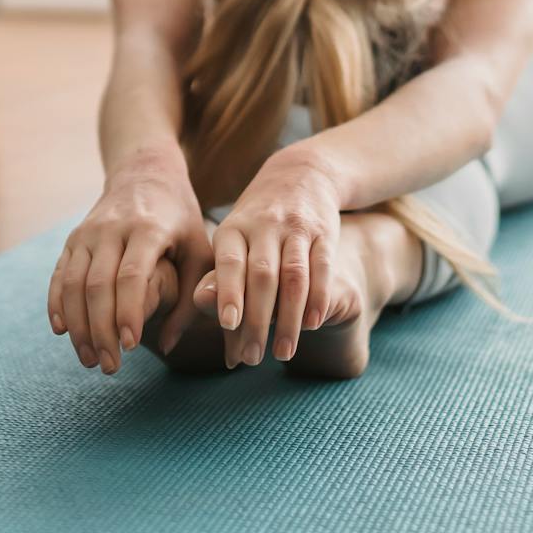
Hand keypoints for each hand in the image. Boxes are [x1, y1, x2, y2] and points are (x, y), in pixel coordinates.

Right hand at [49, 152, 210, 373]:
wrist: (145, 172)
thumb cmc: (181, 219)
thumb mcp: (200, 249)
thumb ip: (192, 296)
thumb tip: (171, 345)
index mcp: (148, 229)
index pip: (131, 276)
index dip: (128, 312)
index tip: (131, 347)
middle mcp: (112, 229)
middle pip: (98, 285)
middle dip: (101, 331)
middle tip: (110, 366)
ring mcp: (88, 233)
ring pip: (72, 284)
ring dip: (78, 326)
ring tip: (90, 359)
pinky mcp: (73, 239)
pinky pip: (58, 276)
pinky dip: (56, 305)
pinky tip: (63, 331)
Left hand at [194, 147, 343, 366]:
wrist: (301, 174)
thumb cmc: (257, 223)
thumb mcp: (233, 239)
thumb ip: (220, 278)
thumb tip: (208, 318)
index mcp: (233, 228)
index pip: (230, 262)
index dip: (229, 293)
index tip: (228, 324)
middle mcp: (265, 225)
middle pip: (262, 276)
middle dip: (257, 320)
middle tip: (252, 358)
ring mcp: (296, 228)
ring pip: (294, 276)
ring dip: (288, 318)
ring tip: (283, 352)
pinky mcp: (325, 233)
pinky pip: (322, 268)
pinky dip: (317, 298)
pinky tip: (312, 324)